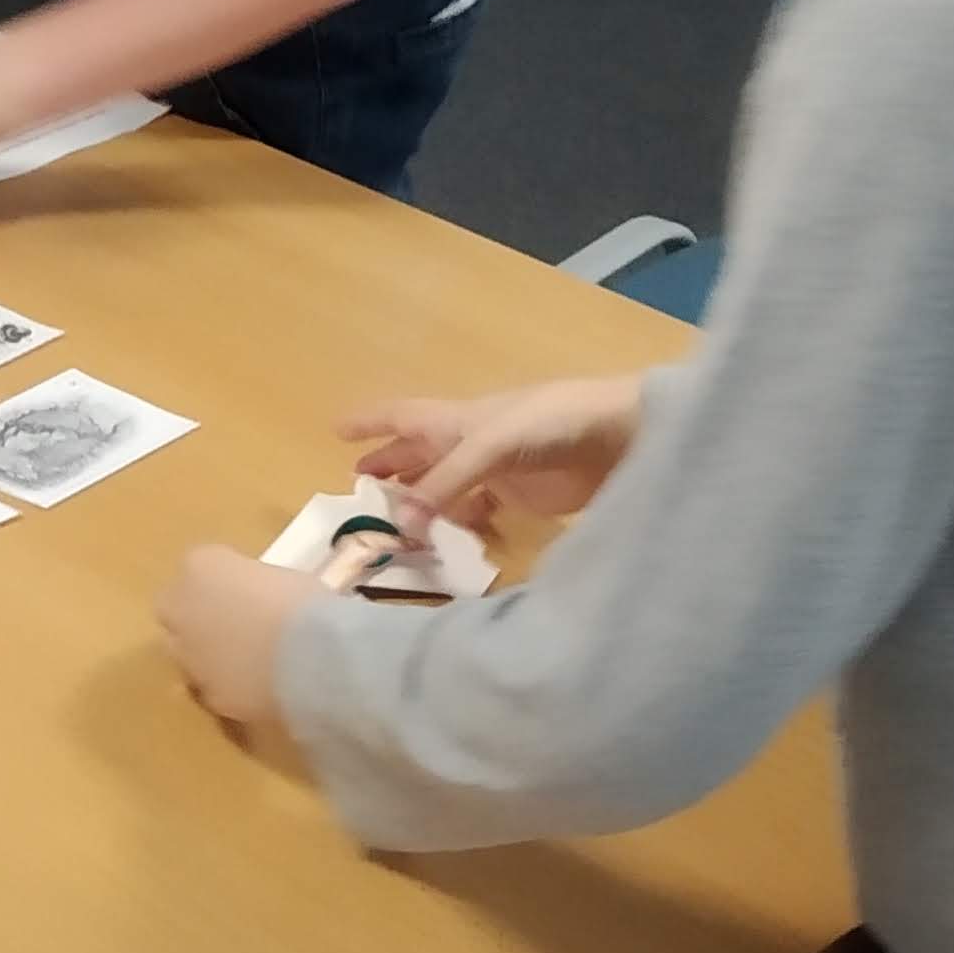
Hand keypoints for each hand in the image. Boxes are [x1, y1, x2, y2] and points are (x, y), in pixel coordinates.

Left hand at [157, 547, 324, 724]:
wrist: (312, 659)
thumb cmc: (306, 603)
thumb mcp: (280, 576)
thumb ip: (252, 586)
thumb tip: (255, 604)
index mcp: (201, 566)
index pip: (197, 567)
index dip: (221, 581)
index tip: (247, 589)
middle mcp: (181, 608)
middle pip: (173, 609)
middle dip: (195, 615)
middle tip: (233, 622)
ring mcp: (188, 656)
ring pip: (184, 653)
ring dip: (204, 652)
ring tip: (246, 658)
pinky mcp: (207, 695)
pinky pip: (210, 687)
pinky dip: (227, 685)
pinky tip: (256, 687)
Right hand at [344, 375, 644, 534]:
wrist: (619, 438)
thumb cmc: (552, 425)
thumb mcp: (489, 447)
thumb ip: (446, 484)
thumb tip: (401, 523)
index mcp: (457, 419)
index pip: (402, 415)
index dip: (369, 421)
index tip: (334, 429)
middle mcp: (470, 441)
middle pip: (418, 453)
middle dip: (388, 465)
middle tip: (357, 485)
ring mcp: (497, 469)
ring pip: (445, 484)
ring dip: (420, 498)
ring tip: (395, 521)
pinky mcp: (523, 495)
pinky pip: (478, 508)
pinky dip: (460, 521)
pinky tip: (449, 537)